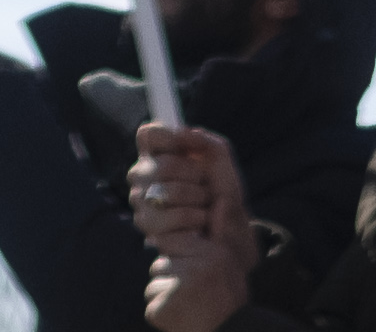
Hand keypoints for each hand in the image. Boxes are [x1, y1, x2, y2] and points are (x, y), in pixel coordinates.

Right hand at [129, 123, 253, 331]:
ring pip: (160, 192)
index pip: (148, 135)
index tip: (185, 144)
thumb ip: (208, 144)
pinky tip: (198, 228)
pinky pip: (164, 218)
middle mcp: (147, 179)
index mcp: (164, 157)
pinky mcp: (150, 230)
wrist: (231, 243)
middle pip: (156, 165)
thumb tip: (186, 131)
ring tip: (204, 210)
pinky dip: (190, 221)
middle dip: (190, 176)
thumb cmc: (225, 203)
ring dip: (193, 200)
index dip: (165, 136)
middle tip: (204, 187)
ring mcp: (144, 205)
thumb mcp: (225, 168)